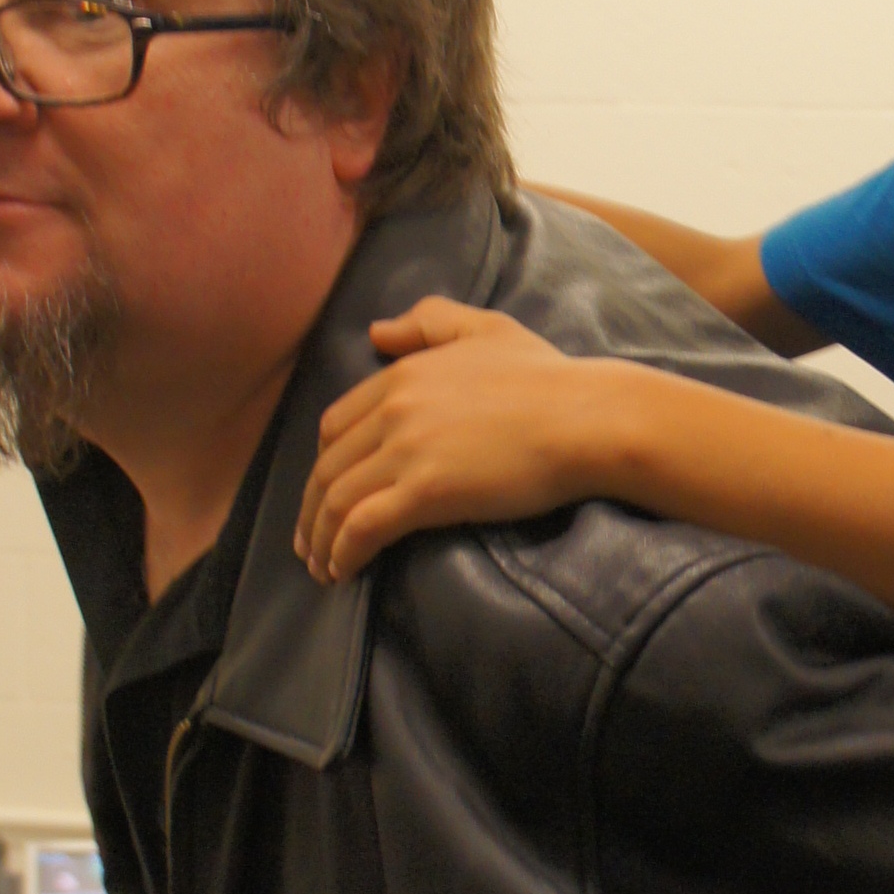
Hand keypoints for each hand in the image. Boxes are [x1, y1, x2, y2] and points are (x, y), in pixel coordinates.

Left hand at [296, 300, 612, 581]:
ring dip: (322, 540)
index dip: (323, 464)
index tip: (324, 493)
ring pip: (338, 501)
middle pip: (328, 467)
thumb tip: (377, 334)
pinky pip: (363, 526)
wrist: (584, 418)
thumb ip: (429, 321)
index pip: (336, 425)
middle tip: (309, 543)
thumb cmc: (547, 377)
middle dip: (311, 510)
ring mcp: (406, 452)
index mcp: (401, 376)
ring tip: (323, 568)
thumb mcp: (485, 328)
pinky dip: (344, 551)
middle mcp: (393, 411)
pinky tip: (343, 572)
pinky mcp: (425, 492)